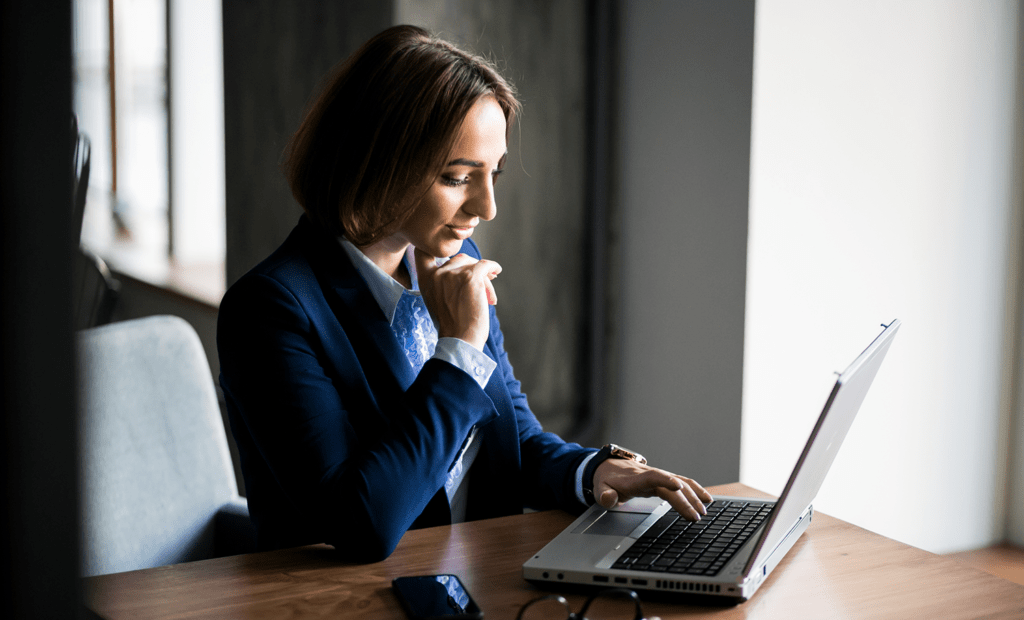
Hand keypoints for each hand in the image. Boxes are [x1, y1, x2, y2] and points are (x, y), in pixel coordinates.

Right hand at [415, 248, 500, 350]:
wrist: (460, 340)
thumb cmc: (452, 325)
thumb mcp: (436, 301)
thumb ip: (441, 283)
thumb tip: (461, 268)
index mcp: (425, 280)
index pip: (423, 253)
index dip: (435, 249)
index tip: (449, 255)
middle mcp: (437, 274)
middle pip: (458, 260)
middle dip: (470, 271)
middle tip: (480, 285)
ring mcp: (454, 274)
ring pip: (474, 265)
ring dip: (483, 278)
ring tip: (487, 295)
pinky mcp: (471, 277)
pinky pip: (485, 265)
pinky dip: (492, 267)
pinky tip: (496, 271)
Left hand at [592, 458, 712, 521]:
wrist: (608, 467)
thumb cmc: (606, 480)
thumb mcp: (600, 489)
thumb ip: (604, 495)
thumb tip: (609, 499)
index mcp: (635, 479)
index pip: (652, 477)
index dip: (665, 481)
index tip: (678, 487)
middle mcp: (650, 475)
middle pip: (671, 486)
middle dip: (685, 500)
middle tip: (696, 517)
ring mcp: (659, 476)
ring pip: (681, 483)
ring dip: (694, 496)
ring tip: (704, 511)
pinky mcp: (663, 480)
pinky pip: (683, 483)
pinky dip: (695, 490)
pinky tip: (706, 499)